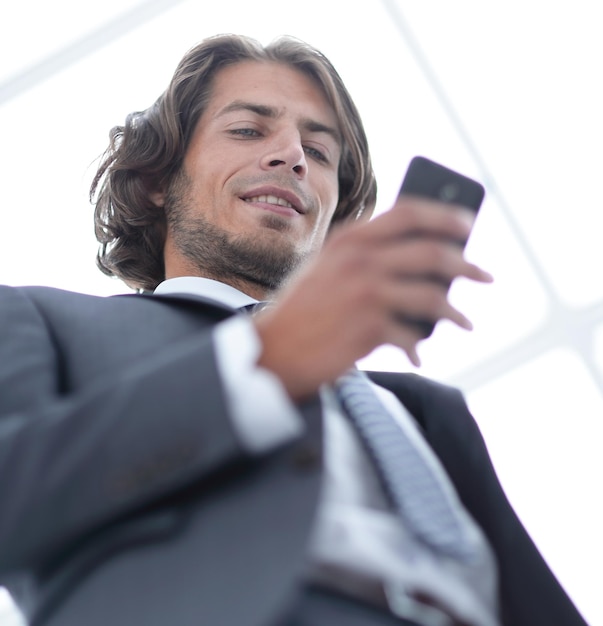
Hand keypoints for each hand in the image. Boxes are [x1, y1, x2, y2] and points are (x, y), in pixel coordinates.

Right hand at [254, 196, 492, 400]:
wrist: (274, 350)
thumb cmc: (304, 310)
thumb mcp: (327, 268)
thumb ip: (365, 256)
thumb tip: (424, 262)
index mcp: (349, 239)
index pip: (409, 213)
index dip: (444, 215)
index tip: (467, 224)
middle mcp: (360, 260)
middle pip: (431, 252)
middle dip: (466, 264)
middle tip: (484, 275)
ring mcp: (365, 292)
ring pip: (432, 295)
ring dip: (454, 311)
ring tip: (465, 322)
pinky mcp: (368, 327)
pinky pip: (412, 335)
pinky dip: (418, 347)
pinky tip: (417, 354)